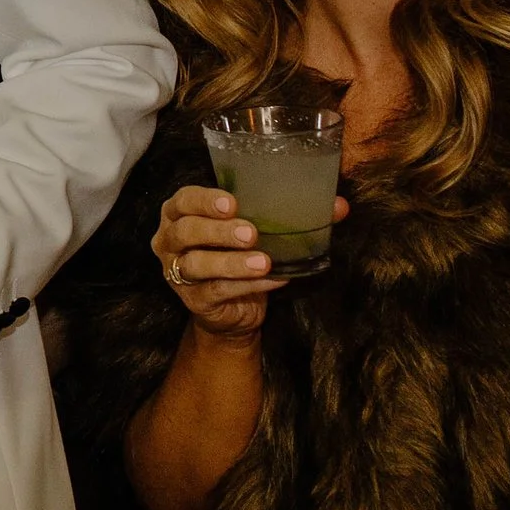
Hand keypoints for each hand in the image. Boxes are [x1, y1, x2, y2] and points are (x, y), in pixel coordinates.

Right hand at [151, 185, 348, 341]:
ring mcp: (177, 273)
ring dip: (231, 262)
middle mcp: (170, 241)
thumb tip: (339, 206)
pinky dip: (245, 285)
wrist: (234, 309)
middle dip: (218, 231)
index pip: (183, 200)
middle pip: (186, 231)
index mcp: (180, 213)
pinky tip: (271, 280)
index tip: (231, 203)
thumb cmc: (242, 254)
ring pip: (197, 264)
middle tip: (251, 233)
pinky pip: (217, 291)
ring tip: (263, 261)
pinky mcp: (193, 300)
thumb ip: (292, 215)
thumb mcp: (260, 230)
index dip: (203, 200)